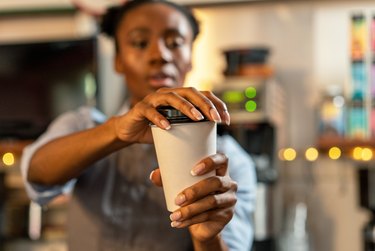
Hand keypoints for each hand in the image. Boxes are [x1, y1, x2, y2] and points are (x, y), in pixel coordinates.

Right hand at [112, 87, 229, 144]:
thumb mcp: (176, 129)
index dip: (217, 104)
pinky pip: (151, 111)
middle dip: (205, 104)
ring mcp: (154, 99)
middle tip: (216, 119)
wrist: (130, 132)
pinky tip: (168, 127)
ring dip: (186, 106)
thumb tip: (212, 140)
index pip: (203, 94)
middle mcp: (168, 94)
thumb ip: (191, 129)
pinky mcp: (140, 108)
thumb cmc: (155, 130)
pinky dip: (159, 118)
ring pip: (172, 97)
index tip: (227, 120)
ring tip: (197, 118)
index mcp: (180, 97)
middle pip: (190, 92)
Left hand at [150, 153, 237, 242]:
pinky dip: (190, 221)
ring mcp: (230, 199)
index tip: (192, 171)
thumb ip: (168, 178)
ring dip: (190, 210)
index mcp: (220, 170)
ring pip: (211, 202)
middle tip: (177, 199)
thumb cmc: (192, 196)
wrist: (202, 223)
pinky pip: (208, 216)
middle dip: (195, 191)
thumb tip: (153, 175)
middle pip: (215, 182)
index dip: (210, 162)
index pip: (222, 159)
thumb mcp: (180, 186)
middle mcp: (229, 183)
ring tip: (174, 215)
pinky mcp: (227, 215)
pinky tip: (178, 223)